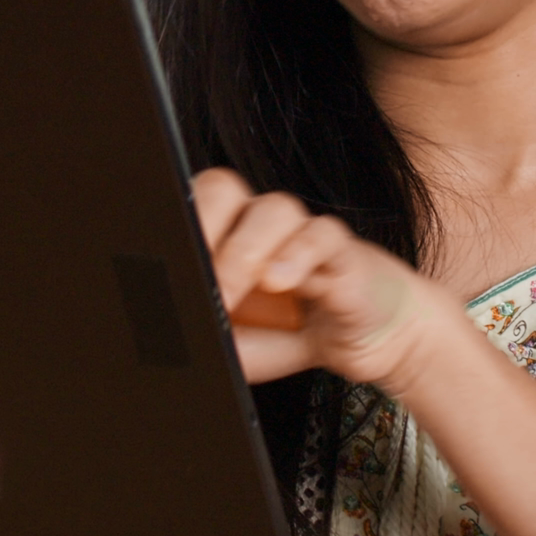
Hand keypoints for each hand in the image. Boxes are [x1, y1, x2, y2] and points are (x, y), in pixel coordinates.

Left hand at [194, 168, 448, 387]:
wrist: (373, 339)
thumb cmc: (297, 332)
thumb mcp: (239, 346)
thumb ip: (209, 336)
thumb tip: (172, 338)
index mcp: (227, 236)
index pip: (193, 207)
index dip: (176, 226)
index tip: (162, 268)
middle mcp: (262, 226)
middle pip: (225, 189)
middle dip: (204, 227)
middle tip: (196, 278)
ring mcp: (303, 234)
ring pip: (275, 209)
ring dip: (245, 249)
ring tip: (233, 291)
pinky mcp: (344, 252)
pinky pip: (323, 235)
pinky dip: (297, 254)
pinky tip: (280, 281)